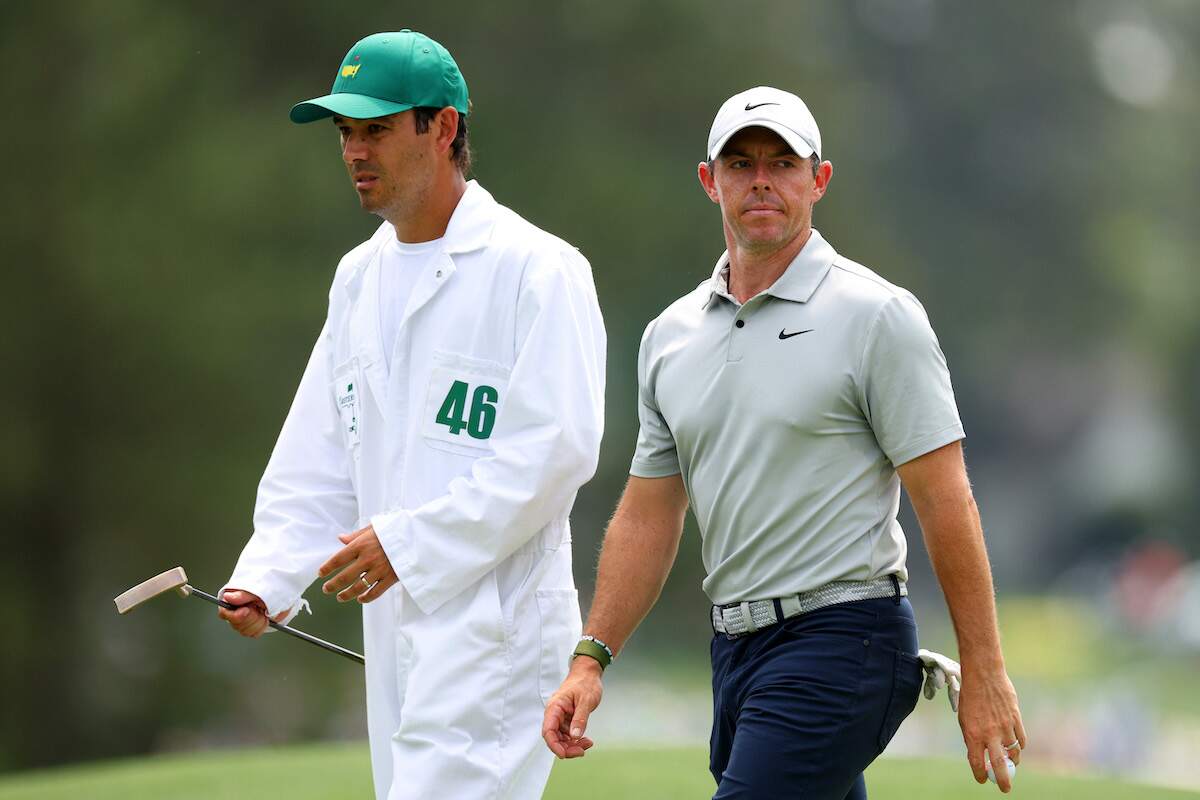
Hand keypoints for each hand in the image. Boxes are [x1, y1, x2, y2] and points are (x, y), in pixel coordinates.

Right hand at [218, 589, 287, 637]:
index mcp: (231, 600)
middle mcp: (234, 612)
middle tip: (260, 608)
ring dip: (258, 622)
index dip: (235, 615)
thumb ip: (242, 594)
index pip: (224, 613)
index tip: (247, 610)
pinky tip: (265, 617)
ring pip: (245, 631)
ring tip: (264, 611)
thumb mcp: (256, 587)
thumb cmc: (267, 586)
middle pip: (236, 625)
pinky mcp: (252, 627)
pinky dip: (262, 626)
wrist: (279, 591)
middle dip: (252, 617)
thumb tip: (227, 597)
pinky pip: (255, 633)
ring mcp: (243, 621)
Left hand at [318, 525, 397, 603]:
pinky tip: (360, 599)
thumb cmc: (395, 529)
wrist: (417, 535)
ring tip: (340, 597)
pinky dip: (365, 598)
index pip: (338, 559)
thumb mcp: (374, 527)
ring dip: (346, 594)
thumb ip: (356, 535)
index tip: (321, 573)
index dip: (327, 568)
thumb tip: (341, 538)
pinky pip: (375, 592)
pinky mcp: (391, 578)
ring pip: (358, 587)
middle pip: (344, 576)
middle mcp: (368, 558)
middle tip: (326, 589)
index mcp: (362, 544)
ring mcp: (380, 569)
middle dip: (332, 585)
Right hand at [542, 656, 602, 757]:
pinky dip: (576, 740)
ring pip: (561, 738)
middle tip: (581, 751)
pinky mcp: (567, 719)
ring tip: (587, 744)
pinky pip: (568, 734)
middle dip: (566, 748)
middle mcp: (555, 713)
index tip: (563, 754)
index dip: (554, 745)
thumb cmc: (585, 682)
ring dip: (572, 745)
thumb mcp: (586, 700)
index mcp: (555, 707)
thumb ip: (580, 719)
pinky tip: (585, 740)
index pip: (548, 730)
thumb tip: (575, 737)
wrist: (588, 673)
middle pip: (554, 737)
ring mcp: (561, 717)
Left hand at [957, 666, 1025, 792]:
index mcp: (973, 734)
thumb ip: (972, 738)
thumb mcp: (964, 719)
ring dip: (1013, 760)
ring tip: (1011, 762)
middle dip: (1004, 780)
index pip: (977, 763)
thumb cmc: (970, 697)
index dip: (980, 775)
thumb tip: (979, 757)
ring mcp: (1005, 726)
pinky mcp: (1016, 718)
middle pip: (1000, 765)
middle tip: (1005, 789)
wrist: (983, 674)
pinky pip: (1022, 739)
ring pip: (1014, 752)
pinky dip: (1020, 746)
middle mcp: (990, 733)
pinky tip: (1017, 747)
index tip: (982, 779)